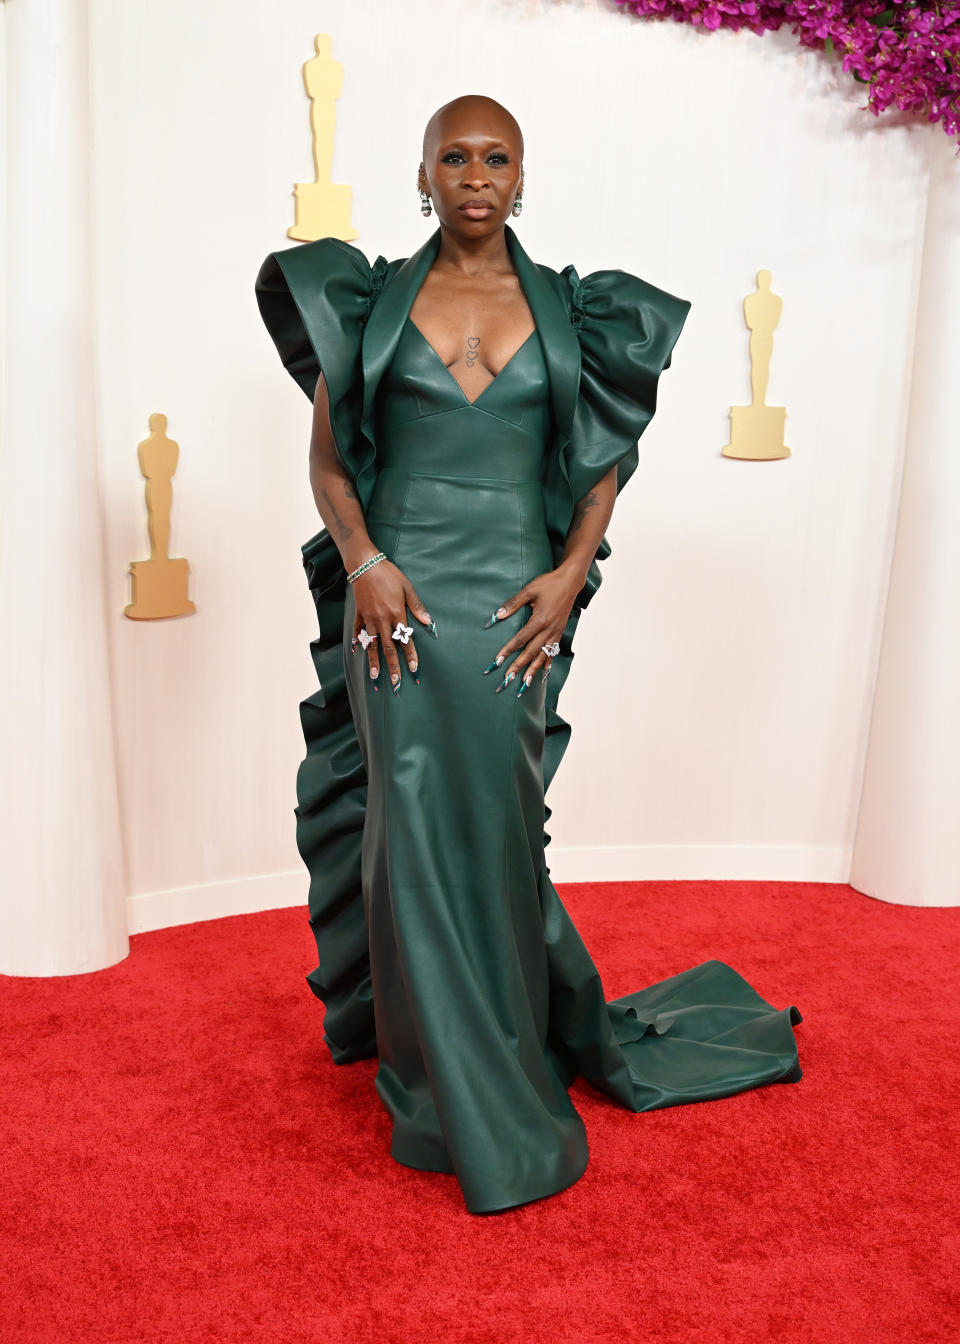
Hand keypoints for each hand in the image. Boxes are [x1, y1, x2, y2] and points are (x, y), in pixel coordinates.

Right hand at [350, 558, 435, 692]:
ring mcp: (369, 618)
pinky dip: (358, 642)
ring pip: (373, 644)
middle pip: (388, 648)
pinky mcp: (359, 614)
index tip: (413, 669)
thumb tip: (428, 622)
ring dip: (374, 661)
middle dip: (392, 666)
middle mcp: (382, 620)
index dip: (410, 655)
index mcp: (396, 614)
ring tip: (375, 676)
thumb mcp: (407, 587)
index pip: (405, 640)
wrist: (365, 565)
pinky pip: (359, 631)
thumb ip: (417, 607)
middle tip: (396, 682)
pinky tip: (357, 653)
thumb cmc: (388, 574)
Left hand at [481, 564, 583, 696]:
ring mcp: (555, 633)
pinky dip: (546, 664)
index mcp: (539, 620)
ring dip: (532, 671)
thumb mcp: (529, 590)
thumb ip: (513, 604)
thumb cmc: (549, 584)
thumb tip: (497, 616)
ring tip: (523, 685)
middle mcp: (548, 630)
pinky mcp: (559, 633)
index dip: (508, 651)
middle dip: (518, 667)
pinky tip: (542, 674)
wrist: (570, 582)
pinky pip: (552, 652)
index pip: (520, 639)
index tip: (497, 661)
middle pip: (530, 652)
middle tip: (507, 679)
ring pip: (542, 656)